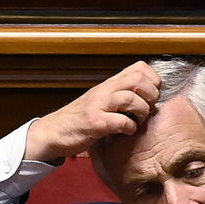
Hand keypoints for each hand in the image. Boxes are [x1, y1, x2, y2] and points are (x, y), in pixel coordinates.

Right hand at [24, 61, 161, 163]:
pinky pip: (120, 121)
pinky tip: (126, 132)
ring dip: (142, 112)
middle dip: (151, 95)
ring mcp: (97, 106)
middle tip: (149, 109)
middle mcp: (103, 91)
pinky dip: (129, 128)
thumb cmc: (77, 121)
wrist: (52, 132)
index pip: (139, 68)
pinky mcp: (94, 123)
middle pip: (138, 80)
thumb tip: (145, 98)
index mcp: (108, 85)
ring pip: (130, 98)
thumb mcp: (99, 102)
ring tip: (139, 121)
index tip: (152, 95)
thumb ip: (117, 96)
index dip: (152, 80)